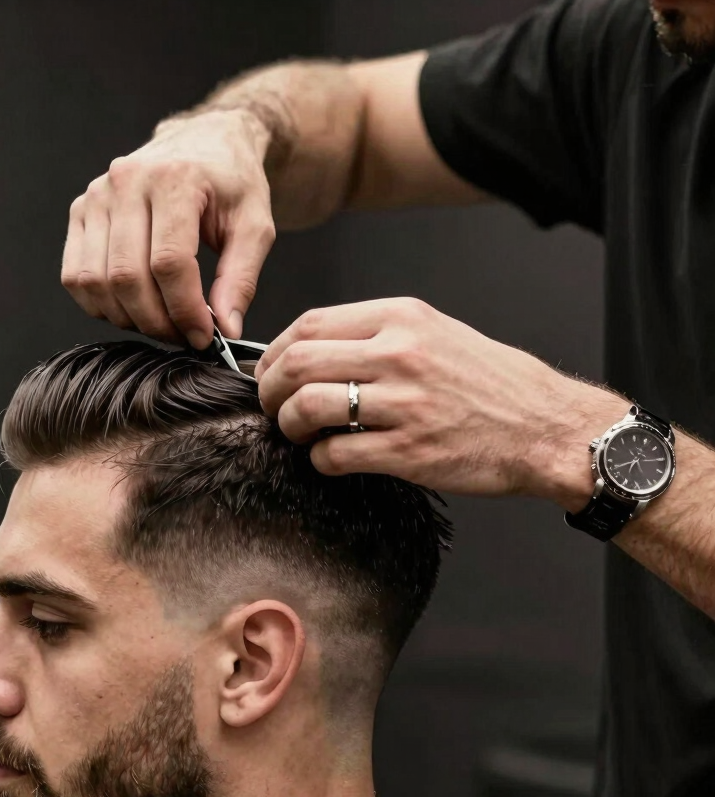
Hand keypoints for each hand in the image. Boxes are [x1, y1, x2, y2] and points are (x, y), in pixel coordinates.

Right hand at [61, 110, 276, 348]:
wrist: (204, 141)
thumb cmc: (231, 183)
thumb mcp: (255, 226)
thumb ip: (242, 279)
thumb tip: (226, 330)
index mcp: (174, 178)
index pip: (169, 263)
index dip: (185, 310)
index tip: (204, 337)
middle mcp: (126, 181)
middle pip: (127, 276)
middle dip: (156, 321)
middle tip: (182, 336)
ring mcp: (96, 195)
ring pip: (95, 281)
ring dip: (127, 318)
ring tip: (160, 322)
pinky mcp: (80, 210)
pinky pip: (75, 275)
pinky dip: (99, 305)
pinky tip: (131, 308)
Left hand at [255, 298, 626, 505]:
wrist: (546, 426)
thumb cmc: (492, 383)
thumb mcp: (435, 333)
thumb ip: (376, 335)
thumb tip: (313, 352)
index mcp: (402, 318)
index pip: (309, 324)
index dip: (274, 352)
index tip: (268, 371)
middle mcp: (400, 354)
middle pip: (297, 363)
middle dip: (269, 390)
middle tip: (272, 407)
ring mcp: (404, 404)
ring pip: (307, 408)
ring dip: (289, 425)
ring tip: (299, 433)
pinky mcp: (409, 452)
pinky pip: (335, 455)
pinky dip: (319, 460)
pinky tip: (330, 458)